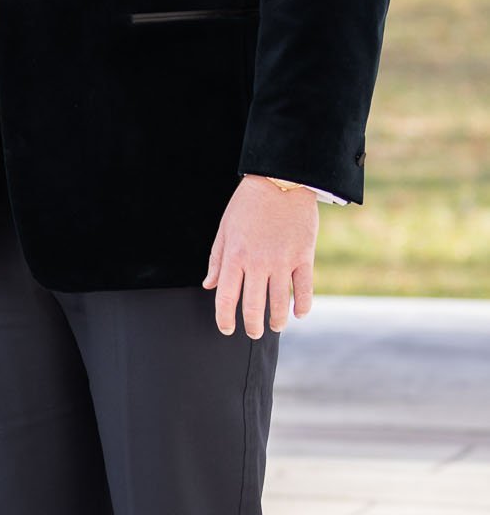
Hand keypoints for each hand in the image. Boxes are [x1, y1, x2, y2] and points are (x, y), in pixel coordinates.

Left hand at [204, 178, 318, 337]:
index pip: (226, 298)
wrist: (280, 181)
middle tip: (253, 333)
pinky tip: (298, 313)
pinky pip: (304, 289)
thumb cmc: (248, 204)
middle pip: (253, 306)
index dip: (225, 319)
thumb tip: (209, 286)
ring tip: (275, 326)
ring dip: (276, 321)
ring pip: (279, 303)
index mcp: (235, 257)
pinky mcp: (303, 257)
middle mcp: (257, 263)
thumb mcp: (225, 229)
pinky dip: (302, 306)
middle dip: (251, 326)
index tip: (227, 329)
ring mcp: (282, 261)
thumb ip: (217, 260)